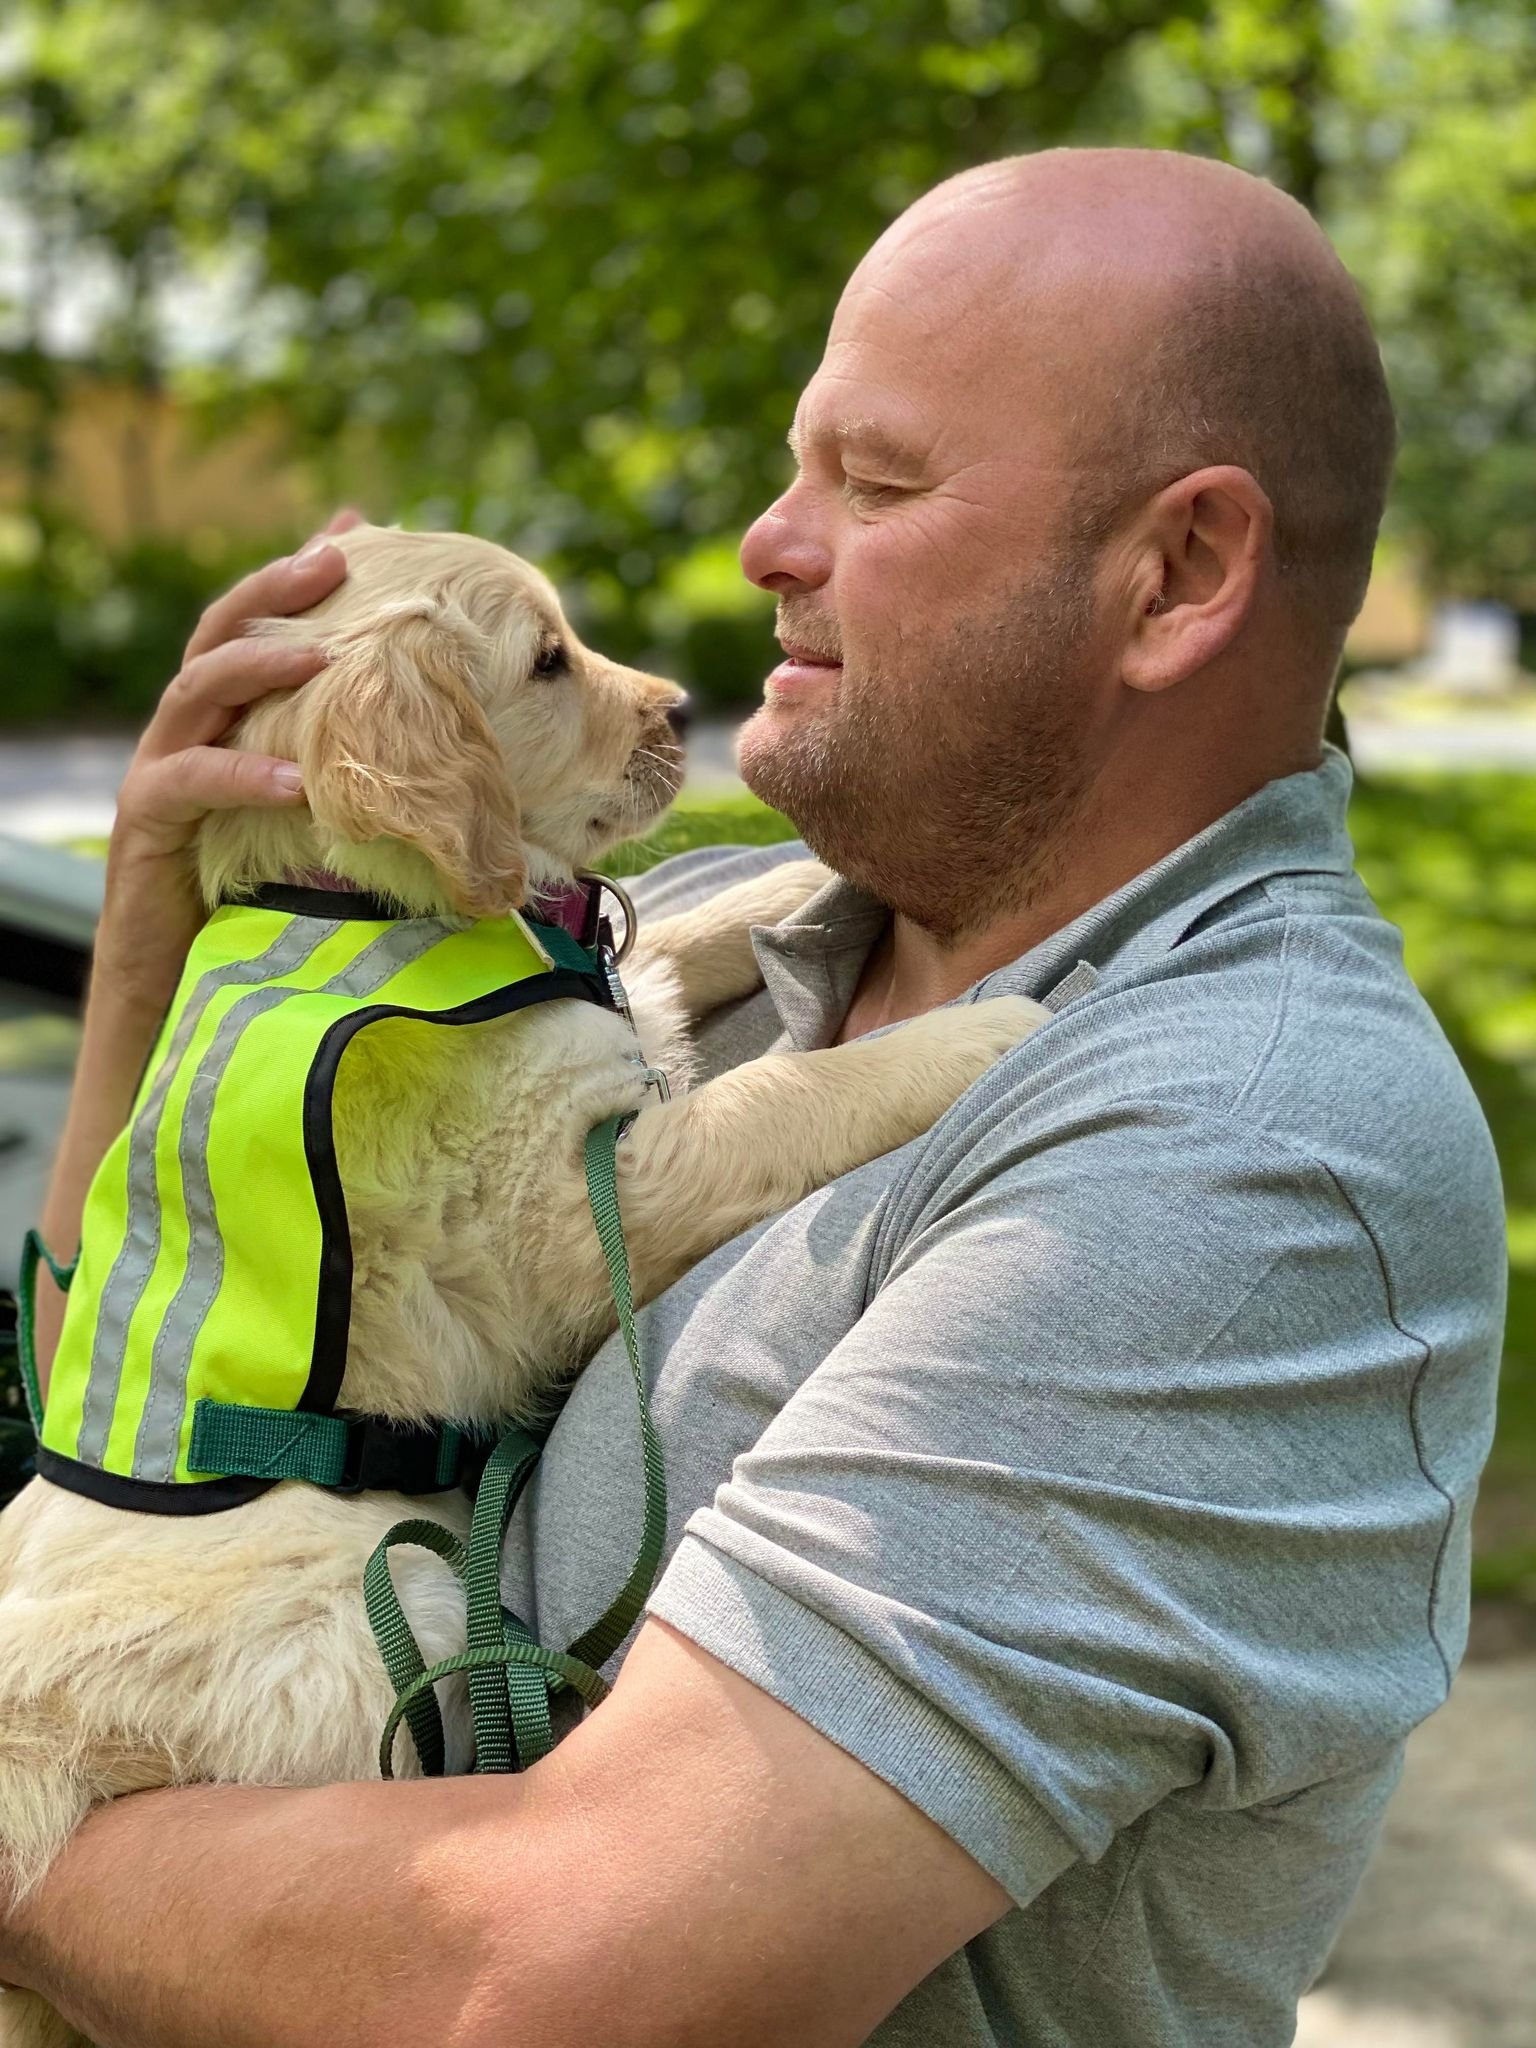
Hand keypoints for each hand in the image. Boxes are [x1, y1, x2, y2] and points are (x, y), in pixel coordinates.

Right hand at [96, 511, 360, 1009]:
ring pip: (194, 692)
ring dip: (258, 666)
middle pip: (218, 635)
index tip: (354, 534)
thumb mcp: (316, 817)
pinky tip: (294, 780)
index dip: (294, 574)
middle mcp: (186, 731)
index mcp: (225, 719)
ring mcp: (160, 772)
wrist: (179, 979)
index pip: (252, 625)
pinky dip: (241, 776)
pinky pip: (188, 784)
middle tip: (334, 560)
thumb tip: (434, 731)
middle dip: (274, 589)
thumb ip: (350, 766)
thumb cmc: (259, 893)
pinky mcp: (147, 826)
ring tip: (321, 657)